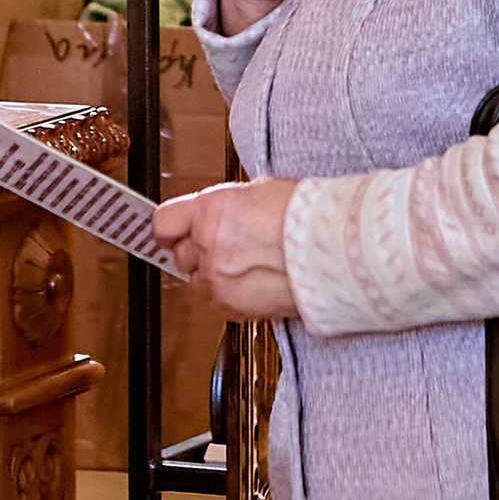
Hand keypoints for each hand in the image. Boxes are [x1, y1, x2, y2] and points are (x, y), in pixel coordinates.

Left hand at [155, 179, 299, 320]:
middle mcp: (208, 246)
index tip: (171, 231)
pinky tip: (253, 281)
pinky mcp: (234, 307)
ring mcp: (219, 280)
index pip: (164, 222)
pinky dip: (229, 295)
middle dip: (197, 251)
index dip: (169, 228)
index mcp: (210, 211)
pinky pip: (217, 302)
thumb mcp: (259, 191)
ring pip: (197, 282)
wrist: (334, 251)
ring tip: (244, 265)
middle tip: (224, 245)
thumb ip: (226, 207)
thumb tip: (219, 215)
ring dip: (212, 275)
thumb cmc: (307, 217)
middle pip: (180, 254)